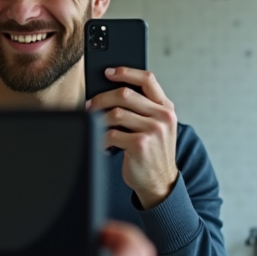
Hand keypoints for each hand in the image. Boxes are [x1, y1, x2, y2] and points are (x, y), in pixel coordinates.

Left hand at [87, 66, 178, 208]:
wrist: (160, 183)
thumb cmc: (153, 153)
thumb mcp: (157, 127)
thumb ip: (143, 109)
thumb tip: (109, 93)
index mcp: (166, 108)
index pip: (147, 79)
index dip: (126, 72)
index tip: (107, 72)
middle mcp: (163, 117)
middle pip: (125, 94)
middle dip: (102, 98)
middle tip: (89, 105)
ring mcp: (153, 130)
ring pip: (115, 113)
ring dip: (99, 118)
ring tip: (93, 124)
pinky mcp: (140, 145)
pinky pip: (111, 133)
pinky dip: (100, 138)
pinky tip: (100, 143)